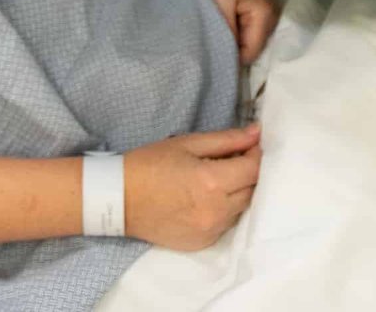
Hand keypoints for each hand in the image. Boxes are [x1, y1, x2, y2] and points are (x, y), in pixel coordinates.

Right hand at [123, 123, 262, 250]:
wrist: (119, 199)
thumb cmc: (150, 164)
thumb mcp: (187, 144)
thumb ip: (226, 139)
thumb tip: (256, 133)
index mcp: (212, 182)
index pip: (254, 169)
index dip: (256, 154)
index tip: (248, 145)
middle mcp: (216, 211)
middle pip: (253, 191)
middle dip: (248, 173)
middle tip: (233, 160)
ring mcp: (210, 230)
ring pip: (241, 209)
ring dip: (238, 192)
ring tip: (218, 179)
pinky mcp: (202, 243)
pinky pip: (225, 224)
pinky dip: (223, 210)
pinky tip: (205, 199)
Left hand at [206, 0, 277, 65]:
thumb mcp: (221, 2)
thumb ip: (227, 30)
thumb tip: (229, 56)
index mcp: (264, 16)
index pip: (251, 52)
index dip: (234, 59)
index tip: (216, 59)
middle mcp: (273, 18)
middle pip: (254, 49)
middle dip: (236, 50)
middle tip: (215, 48)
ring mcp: (271, 15)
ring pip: (254, 42)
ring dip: (238, 42)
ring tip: (220, 36)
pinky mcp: (265, 12)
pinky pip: (254, 32)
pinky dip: (241, 34)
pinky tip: (229, 28)